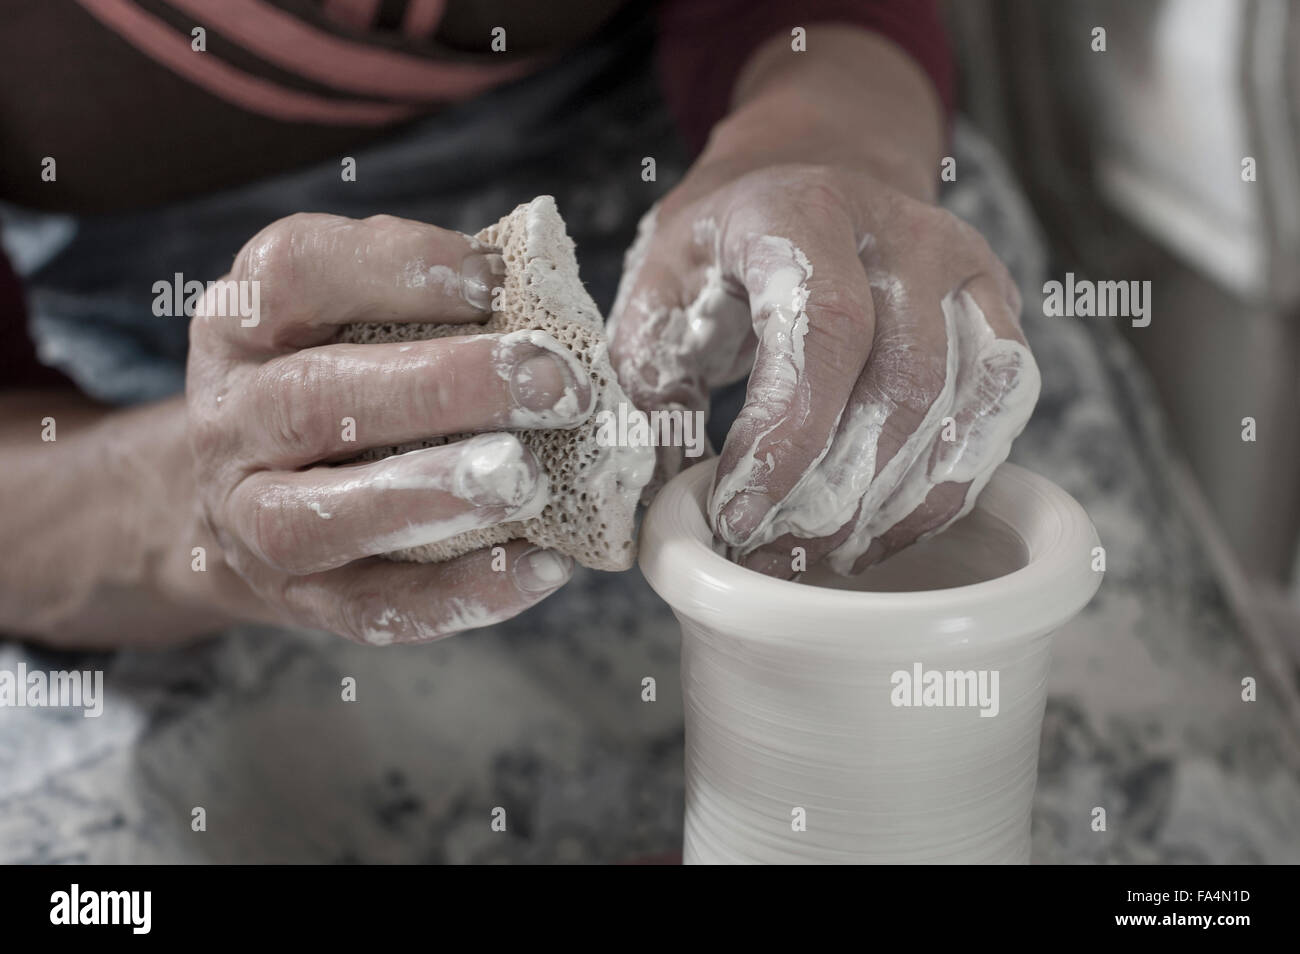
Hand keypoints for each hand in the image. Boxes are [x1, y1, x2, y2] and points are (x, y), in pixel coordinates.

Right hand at [186, 213, 593, 643]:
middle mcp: (232, 419)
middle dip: (444, 388)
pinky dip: (463, 592)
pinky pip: (376, 608)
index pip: (294, 272)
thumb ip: (422, 298)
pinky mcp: (301, 599)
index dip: (394, 267)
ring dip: (434, 494)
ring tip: (527, 478)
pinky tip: (541, 565)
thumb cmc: (333, 381)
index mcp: (244, 324)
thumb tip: (544, 291)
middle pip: (316, 398)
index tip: (492, 280)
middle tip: (551, 385)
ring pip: (324, 516)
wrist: (237, 499)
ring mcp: (251, 520)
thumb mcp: (342, 317)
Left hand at [609, 162, 1038, 577]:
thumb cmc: (726, 245)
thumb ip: (652, 382)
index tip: (741, 514)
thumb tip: (666, 494)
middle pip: (901, 382)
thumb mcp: (660, 288)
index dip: (789, 437)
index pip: (823, 328)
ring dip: (895, 504)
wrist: (811, 175)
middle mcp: (901, 231)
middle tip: (776, 552)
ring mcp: (963, 267)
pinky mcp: (997, 307)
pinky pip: (998, 412)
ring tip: (827, 555)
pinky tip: (887, 526)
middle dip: (837, 491)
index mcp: (802, 211)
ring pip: (962, 407)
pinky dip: (946, 487)